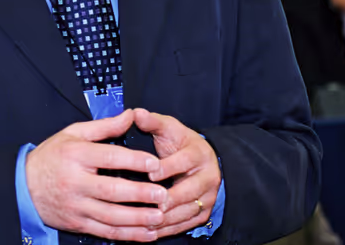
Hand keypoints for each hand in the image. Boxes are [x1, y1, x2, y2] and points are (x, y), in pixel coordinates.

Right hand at [25, 109, 166, 242]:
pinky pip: (105, 231)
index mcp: (76, 156)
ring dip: (138, 219)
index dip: (134, 161)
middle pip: (112, 191)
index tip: (155, 163)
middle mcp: (75, 182)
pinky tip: (145, 233)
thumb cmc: (51, 156)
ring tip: (159, 217)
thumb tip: (130, 115)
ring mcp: (76, 206)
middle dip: (140, 194)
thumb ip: (105, 126)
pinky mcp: (77, 223)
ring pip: (111, 216)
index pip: (110, 158)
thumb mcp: (73, 134)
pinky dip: (127, 235)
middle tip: (163, 194)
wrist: (22, 186)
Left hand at [133, 108, 220, 237]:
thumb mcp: (169, 129)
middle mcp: (208, 176)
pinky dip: (170, 229)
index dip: (168, 168)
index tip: (151, 174)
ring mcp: (207, 196)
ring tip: (148, 221)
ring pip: (189, 210)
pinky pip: (187, 223)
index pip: (184, 161)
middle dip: (171, 198)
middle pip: (190, 190)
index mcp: (199, 153)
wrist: (201, 159)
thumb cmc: (180, 143)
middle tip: (154, 205)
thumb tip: (136, 113)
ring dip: (169, 218)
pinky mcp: (203, 212)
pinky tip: (152, 231)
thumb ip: (153, 121)